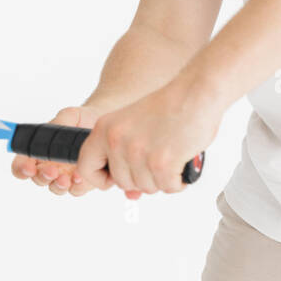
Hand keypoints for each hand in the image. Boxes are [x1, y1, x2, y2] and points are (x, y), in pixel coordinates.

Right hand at [10, 105, 101, 196]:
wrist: (102, 127)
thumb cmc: (82, 120)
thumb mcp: (70, 115)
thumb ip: (59, 123)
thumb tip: (52, 130)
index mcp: (39, 151)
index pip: (21, 164)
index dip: (21, 168)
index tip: (28, 168)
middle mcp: (48, 166)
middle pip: (37, 179)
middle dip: (43, 176)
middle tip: (51, 171)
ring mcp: (64, 176)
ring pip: (55, 188)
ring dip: (58, 185)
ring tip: (66, 179)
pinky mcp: (80, 182)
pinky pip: (75, 190)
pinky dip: (76, 186)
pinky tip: (80, 178)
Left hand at [76, 79, 219, 196]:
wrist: (196, 92)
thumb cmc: (170, 105)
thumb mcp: (130, 122)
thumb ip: (120, 149)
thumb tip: (122, 184)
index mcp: (105, 129)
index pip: (85, 168)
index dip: (101, 178)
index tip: (114, 179)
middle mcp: (117, 141)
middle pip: (123, 183)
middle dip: (142, 178)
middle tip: (157, 163)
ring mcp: (138, 153)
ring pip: (146, 187)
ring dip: (162, 179)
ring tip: (172, 158)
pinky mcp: (161, 163)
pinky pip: (167, 187)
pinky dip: (178, 181)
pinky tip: (182, 162)